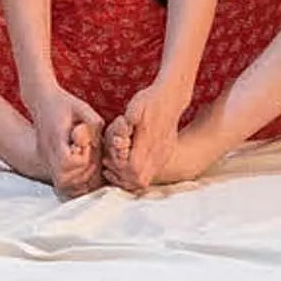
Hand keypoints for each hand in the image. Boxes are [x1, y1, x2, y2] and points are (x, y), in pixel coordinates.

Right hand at [24, 82, 104, 197]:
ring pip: (61, 183)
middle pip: (63, 178)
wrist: (41, 99)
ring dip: (77, 178)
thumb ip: (94, 124)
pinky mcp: (47, 161)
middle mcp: (46, 152)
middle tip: (90, 155)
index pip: (67, 162)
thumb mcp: (82, 108)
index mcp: (55, 138)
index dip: (82, 158)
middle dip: (82, 171)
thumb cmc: (63, 102)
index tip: (87, 145)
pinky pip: (60, 179)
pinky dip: (72, 177)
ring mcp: (45, 158)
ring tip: (86, 161)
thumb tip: (102, 144)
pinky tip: (81, 166)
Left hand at [104, 77, 192, 192]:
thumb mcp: (136, 105)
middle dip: (121, 177)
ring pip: (144, 180)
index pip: (133, 169)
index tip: (109, 158)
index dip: (118, 167)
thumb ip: (128, 120)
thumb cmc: (150, 101)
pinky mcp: (164, 157)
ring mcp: (162, 157)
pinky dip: (136, 175)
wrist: (171, 99)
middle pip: (138, 180)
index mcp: (148, 142)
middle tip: (110, 165)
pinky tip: (127, 163)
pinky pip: (150, 175)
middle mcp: (158, 153)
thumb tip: (120, 132)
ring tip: (116, 166)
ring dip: (128, 178)